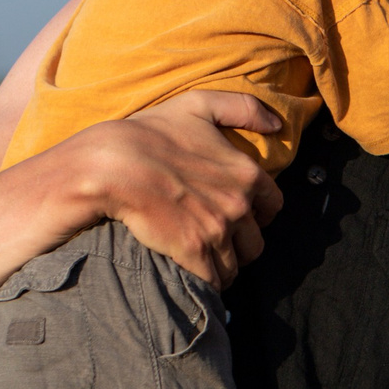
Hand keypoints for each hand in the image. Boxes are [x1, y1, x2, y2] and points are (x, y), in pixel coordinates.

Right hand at [79, 92, 284, 286]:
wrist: (113, 164)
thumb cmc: (152, 133)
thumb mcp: (200, 105)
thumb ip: (244, 109)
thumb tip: (275, 124)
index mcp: (246, 173)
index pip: (273, 207)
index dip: (258, 215)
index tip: (239, 218)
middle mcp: (239, 204)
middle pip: (255, 242)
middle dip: (239, 245)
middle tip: (217, 243)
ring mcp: (218, 230)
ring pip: (235, 265)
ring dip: (222, 267)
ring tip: (203, 263)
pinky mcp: (194, 252)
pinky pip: (214, 281)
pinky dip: (206, 283)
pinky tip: (192, 276)